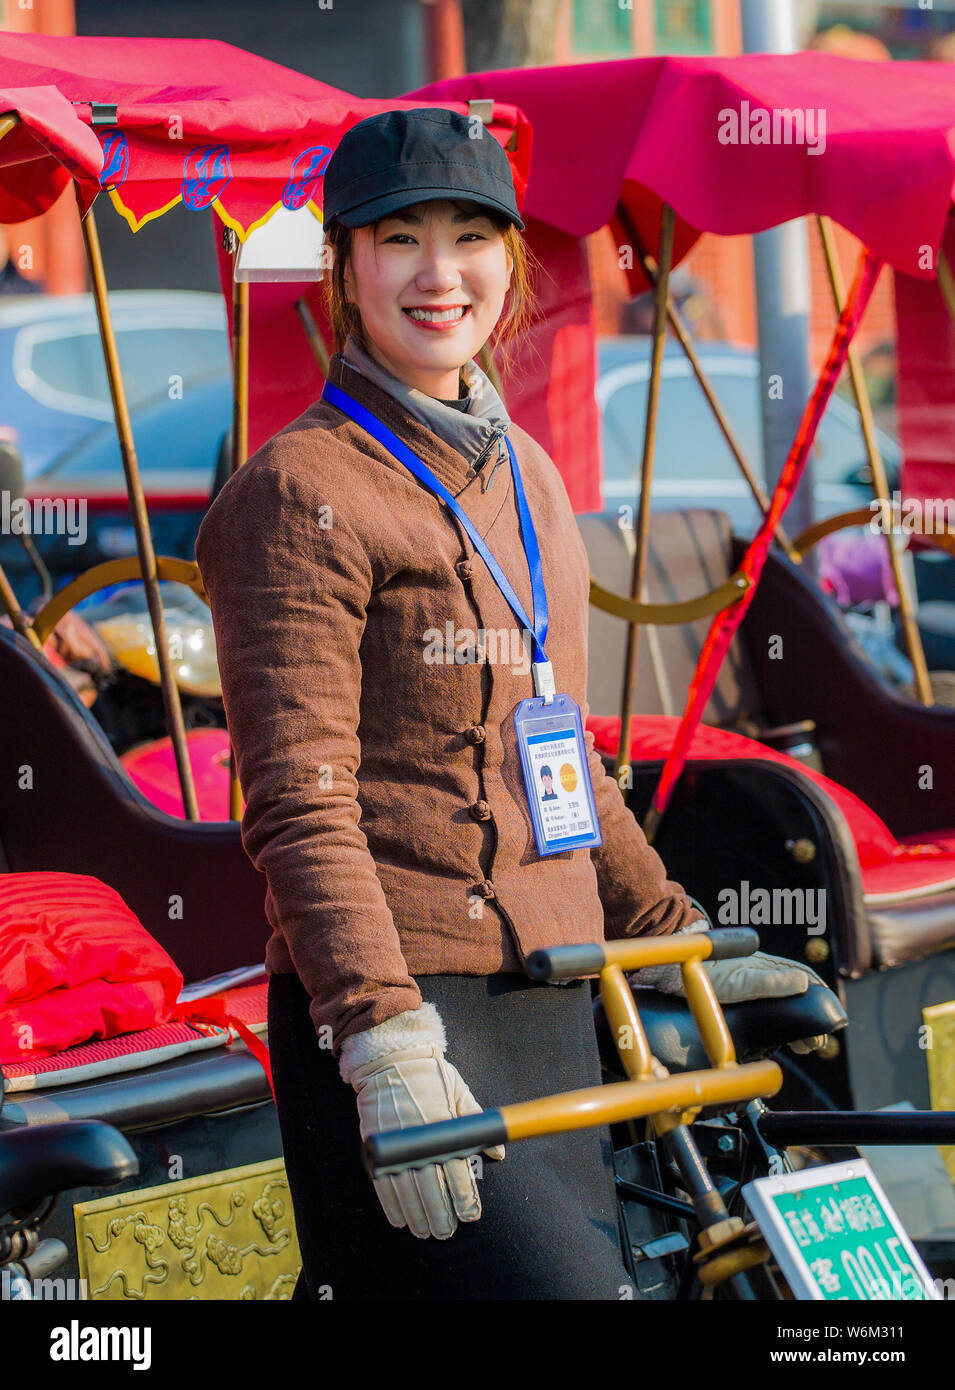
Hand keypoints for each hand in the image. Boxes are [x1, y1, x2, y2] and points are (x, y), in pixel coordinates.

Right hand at [340, 1004, 503, 1238]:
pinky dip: (392, 1204)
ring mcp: (394, 1143)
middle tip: (447, 1231)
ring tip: (426, 1231)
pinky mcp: (376, 1144)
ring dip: (417, 1215)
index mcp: (442, 1124)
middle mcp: (418, 1136)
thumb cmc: (431, 1074)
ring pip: (407, 1191)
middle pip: (431, 1187)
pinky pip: (383, 1182)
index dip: (464, 1197)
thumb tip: (498, 1151)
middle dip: (441, 1214)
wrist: (390, 1058)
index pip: (456, 1171)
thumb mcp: (459, 1091)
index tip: (470, 1215)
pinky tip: (400, 1219)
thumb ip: (477, 1123)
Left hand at [634, 920, 830, 1054]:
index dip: (821, 1000)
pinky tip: (775, 1040)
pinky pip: (763, 1012)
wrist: (670, 970)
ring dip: (794, 1025)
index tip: (831, 1022)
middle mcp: (761, 975)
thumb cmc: (705, 969)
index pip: (805, 980)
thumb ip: (770, 982)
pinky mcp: (735, 999)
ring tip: (801, 1046)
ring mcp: (748, 986)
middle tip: (814, 1044)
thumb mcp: (740, 979)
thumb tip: (804, 983)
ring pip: (781, 1005)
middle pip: (796, 995)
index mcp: (768, 967)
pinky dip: (775, 1026)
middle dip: (810, 1018)